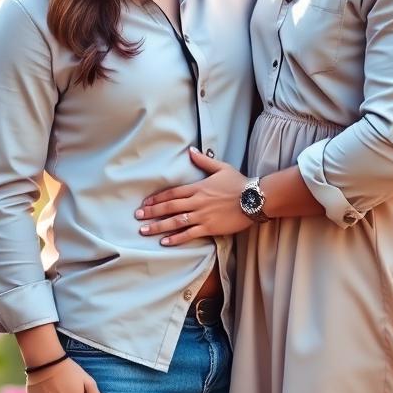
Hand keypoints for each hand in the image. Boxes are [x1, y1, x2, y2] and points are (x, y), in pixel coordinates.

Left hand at [135, 147, 252, 245]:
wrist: (255, 198)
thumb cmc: (239, 183)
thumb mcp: (221, 167)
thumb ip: (203, 160)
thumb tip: (191, 150)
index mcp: (198, 187)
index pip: (172, 193)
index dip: (157, 198)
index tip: (145, 203)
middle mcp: (197, 202)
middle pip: (169, 207)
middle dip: (152, 212)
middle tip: (137, 216)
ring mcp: (202, 216)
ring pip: (175, 222)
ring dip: (158, 226)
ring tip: (144, 230)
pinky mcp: (210, 227)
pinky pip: (189, 234)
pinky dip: (176, 238)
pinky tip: (164, 242)